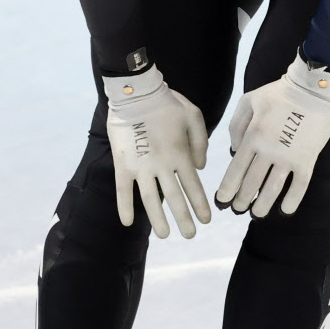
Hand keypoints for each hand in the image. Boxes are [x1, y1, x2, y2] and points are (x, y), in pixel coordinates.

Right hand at [103, 66, 210, 238]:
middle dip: (184, 219)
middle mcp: (162, 165)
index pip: (193, 186)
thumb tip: (200, 167)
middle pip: (175, 198)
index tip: (206, 221)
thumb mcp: (193, 115)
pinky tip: (128, 222)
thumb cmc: (167, 101)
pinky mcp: (123, 164)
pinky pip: (123, 190)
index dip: (200, 205)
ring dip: (158, 219)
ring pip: (150, 199)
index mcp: (180, 154)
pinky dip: (124, 206)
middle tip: (190, 235)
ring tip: (165, 234)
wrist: (136, 92)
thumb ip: (200, 142)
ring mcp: (141, 166)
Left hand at [215, 49, 329, 217]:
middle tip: (238, 208)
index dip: (228, 188)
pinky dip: (292, 200)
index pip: (236, 169)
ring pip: (273, 188)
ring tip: (257, 213)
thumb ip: (236, 125)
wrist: (311, 88)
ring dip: (263, 204)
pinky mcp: (307, 159)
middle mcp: (268, 150)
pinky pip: (299, 185)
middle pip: (252, 182)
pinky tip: (285, 209)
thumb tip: (234, 149)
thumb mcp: (249, 100)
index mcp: (253, 135)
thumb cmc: (278, 93)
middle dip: (243, 199)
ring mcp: (288, 156)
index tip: (222, 200)